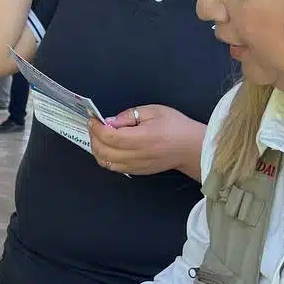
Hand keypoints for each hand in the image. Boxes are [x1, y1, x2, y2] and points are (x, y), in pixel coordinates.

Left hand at [88, 104, 203, 177]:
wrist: (191, 147)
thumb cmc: (176, 126)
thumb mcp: (154, 111)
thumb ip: (129, 115)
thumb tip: (109, 121)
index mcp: (142, 138)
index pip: (110, 136)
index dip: (97, 128)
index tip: (92, 118)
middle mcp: (137, 155)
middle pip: (104, 151)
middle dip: (94, 137)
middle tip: (93, 126)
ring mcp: (136, 166)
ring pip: (106, 163)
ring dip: (97, 149)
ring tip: (98, 137)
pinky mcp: (137, 172)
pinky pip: (114, 168)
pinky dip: (105, 158)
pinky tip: (107, 147)